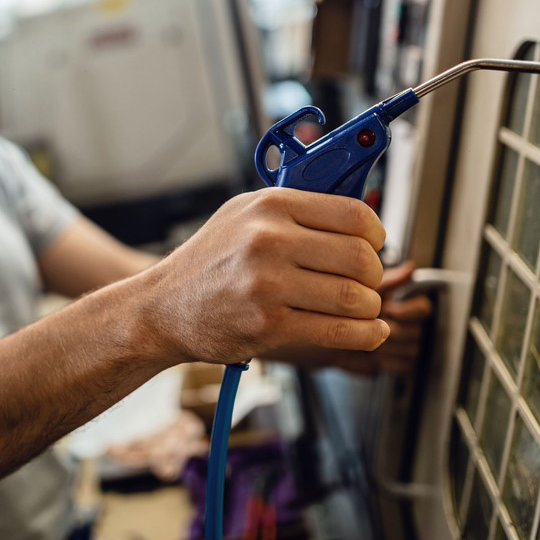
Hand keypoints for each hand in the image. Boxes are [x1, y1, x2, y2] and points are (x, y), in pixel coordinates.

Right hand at [141, 188, 389, 365]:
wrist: (163, 307)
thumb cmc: (208, 261)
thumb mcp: (243, 215)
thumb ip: (294, 211)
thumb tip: (354, 218)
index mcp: (270, 206)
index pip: (354, 214)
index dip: (376, 234)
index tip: (374, 245)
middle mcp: (269, 240)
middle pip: (360, 257)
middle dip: (373, 275)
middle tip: (365, 281)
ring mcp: (268, 284)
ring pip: (354, 297)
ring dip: (368, 306)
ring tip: (360, 307)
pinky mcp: (268, 325)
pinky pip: (338, 331)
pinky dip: (365, 333)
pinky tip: (369, 330)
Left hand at [337, 261, 432, 374]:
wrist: (330, 334)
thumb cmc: (349, 307)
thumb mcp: (367, 289)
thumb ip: (390, 280)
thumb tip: (411, 267)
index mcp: (408, 304)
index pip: (424, 307)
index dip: (408, 310)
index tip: (389, 309)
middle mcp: (413, 325)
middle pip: (416, 330)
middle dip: (392, 328)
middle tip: (373, 324)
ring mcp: (408, 346)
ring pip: (410, 349)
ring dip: (386, 344)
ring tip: (369, 336)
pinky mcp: (400, 364)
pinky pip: (401, 365)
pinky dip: (384, 360)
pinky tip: (371, 353)